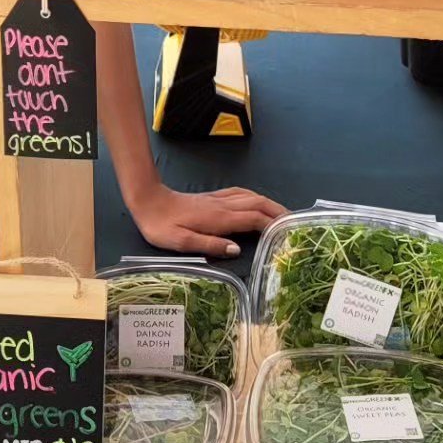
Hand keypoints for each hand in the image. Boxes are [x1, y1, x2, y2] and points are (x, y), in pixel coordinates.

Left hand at [126, 184, 285, 258]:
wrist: (147, 201)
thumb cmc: (162, 226)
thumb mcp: (181, 242)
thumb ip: (210, 244)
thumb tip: (236, 249)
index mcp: (219, 218)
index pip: (253, 218)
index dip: (272, 224)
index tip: (287, 233)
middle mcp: (223, 206)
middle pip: (258, 204)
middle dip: (278, 211)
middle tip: (294, 223)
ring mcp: (218, 199)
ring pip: (251, 196)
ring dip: (269, 203)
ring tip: (282, 214)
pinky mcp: (212, 197)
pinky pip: (240, 194)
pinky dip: (255, 197)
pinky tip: (257, 202)